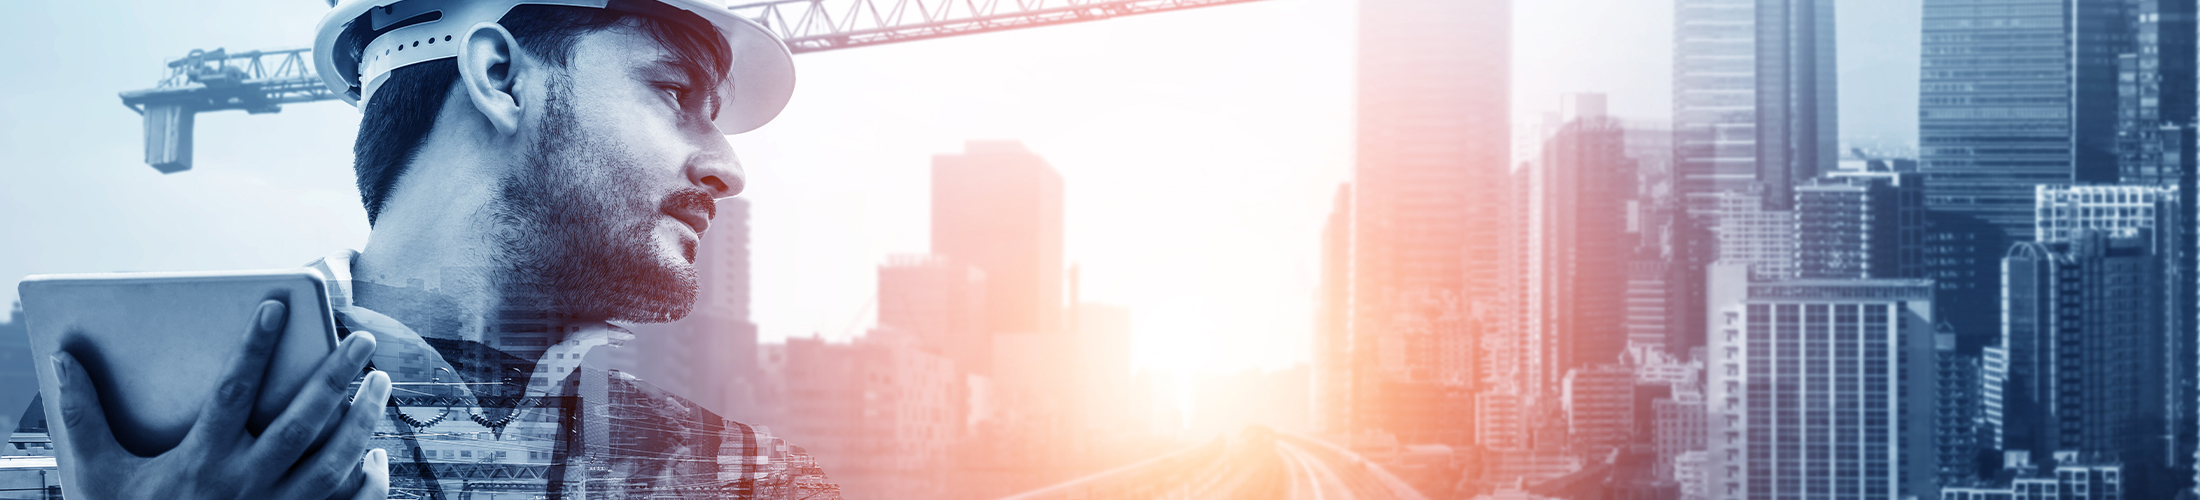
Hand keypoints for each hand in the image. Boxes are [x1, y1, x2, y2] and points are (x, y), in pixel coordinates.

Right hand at [50, 300, 393, 498]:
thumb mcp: (99, 474)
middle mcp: (245, 486)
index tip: (276, 305)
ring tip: (379, 382)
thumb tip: (63, 360)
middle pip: (302, 424)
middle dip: (335, 378)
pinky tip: (377, 452)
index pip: (233, 393)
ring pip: (335, 462)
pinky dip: (367, 479)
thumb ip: (84, 418)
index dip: (254, 348)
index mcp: (199, 463)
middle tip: (362, 339)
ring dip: (363, 420)